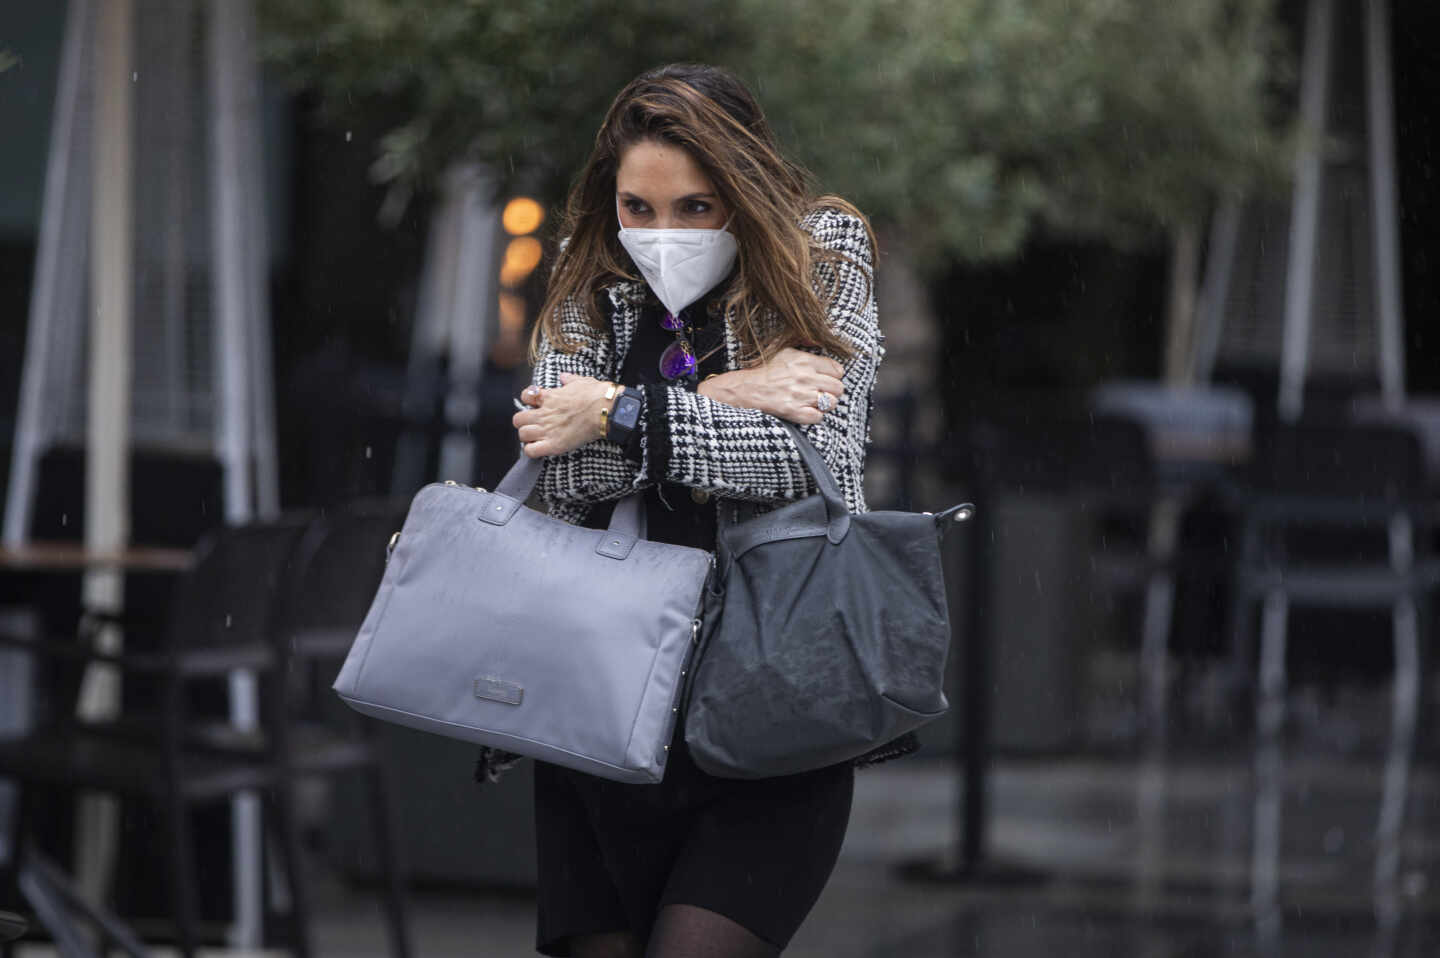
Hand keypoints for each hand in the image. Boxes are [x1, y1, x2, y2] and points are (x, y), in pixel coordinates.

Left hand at [512, 373, 611, 457]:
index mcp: (549, 396)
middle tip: (534, 425)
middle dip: (524, 422)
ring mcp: (548, 429)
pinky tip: (541, 449)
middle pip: (518, 419)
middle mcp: (544, 413)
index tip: (535, 405)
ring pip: (522, 435)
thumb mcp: (581, 381)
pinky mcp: (554, 444)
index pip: (525, 396)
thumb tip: (564, 377)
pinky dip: (533, 451)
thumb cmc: (595, 395)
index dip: (528, 401)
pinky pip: (531, 451)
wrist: (605, 409)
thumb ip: (569, 380)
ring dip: (528, 438)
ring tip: (537, 439)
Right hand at [697, 348, 843, 424]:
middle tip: (822, 391)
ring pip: (832, 403)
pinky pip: (818, 417)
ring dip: (825, 404)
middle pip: (838, 388)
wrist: (746, 388)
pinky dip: (815, 415)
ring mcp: (801, 396)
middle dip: (832, 390)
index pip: (837, 370)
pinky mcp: (795, 412)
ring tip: (815, 401)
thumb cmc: (764, 369)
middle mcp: (806, 378)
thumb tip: (815, 340)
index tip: (827, 378)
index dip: (834, 375)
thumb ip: (802, 344)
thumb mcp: (783, 349)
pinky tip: (807, 410)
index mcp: (805, 360)